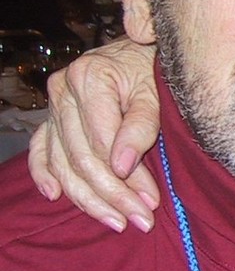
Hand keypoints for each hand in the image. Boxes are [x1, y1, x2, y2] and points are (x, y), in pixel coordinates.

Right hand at [27, 39, 160, 232]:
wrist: (140, 49)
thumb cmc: (152, 67)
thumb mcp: (156, 90)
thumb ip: (142, 125)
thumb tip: (121, 166)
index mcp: (88, 78)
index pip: (103, 143)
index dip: (127, 178)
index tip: (151, 202)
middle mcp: (62, 92)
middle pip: (82, 158)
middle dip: (112, 195)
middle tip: (140, 220)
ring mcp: (53, 106)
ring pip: (63, 163)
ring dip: (89, 198)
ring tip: (117, 221)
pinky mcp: (51, 118)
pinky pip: (41, 151)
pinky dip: (45, 175)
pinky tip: (56, 196)